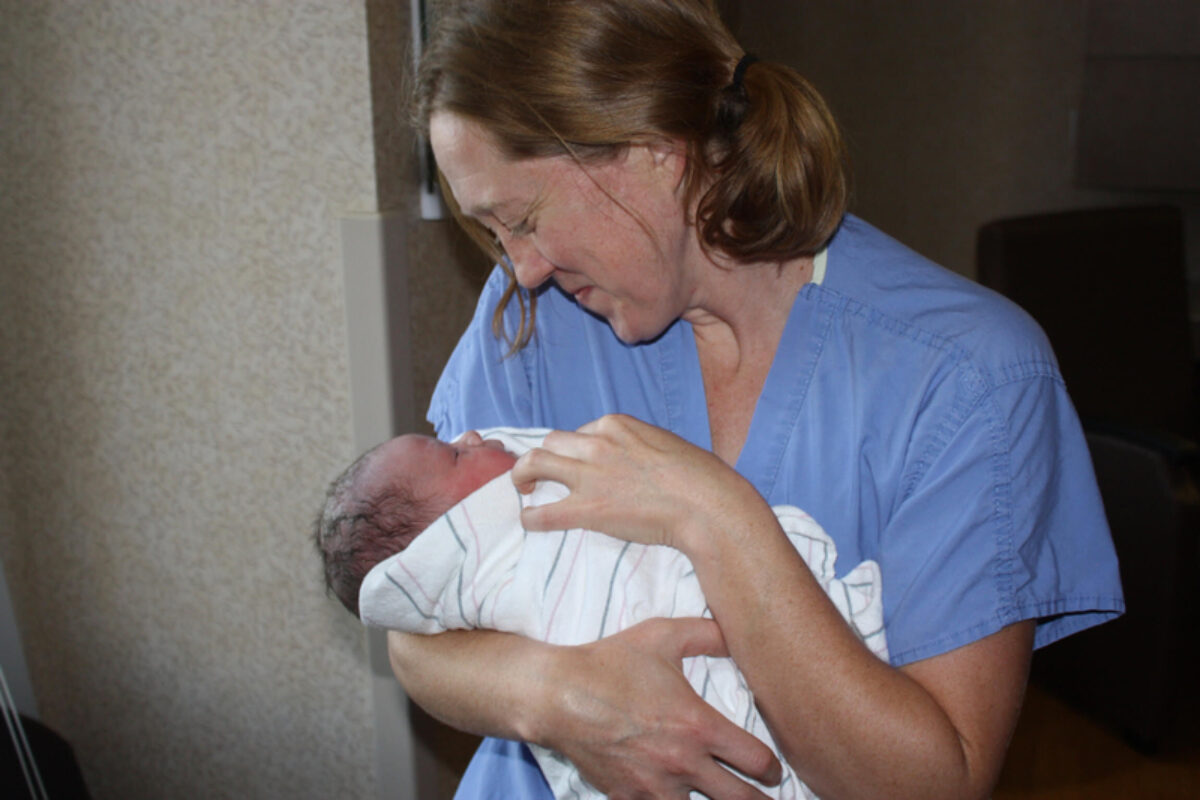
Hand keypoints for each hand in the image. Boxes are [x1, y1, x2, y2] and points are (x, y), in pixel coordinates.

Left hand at [511, 414, 759, 549]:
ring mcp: (589, 475)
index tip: (585, 466)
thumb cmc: (700, 477)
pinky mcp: (586, 509)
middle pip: (552, 442)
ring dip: (523, 475)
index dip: (580, 450)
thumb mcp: (666, 444)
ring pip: (533, 463)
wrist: (707, 506)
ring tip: (524, 488)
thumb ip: (640, 446)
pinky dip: (529, 517)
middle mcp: (597, 443)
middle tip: (543, 475)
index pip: (583, 431)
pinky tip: (530, 522)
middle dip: (547, 457)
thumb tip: (634, 459)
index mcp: (617, 424)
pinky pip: (541, 512)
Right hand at [538, 617, 781, 799]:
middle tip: (764, 798)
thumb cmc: (610, 663)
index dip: (772, 769)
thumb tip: (736, 635)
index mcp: (698, 727)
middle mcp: (683, 764)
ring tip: (716, 798)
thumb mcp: (662, 635)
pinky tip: (672, 796)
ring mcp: (654, 786)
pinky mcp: (627, 798)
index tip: (773, 771)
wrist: (557, 694)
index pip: (756, 762)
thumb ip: (706, 634)